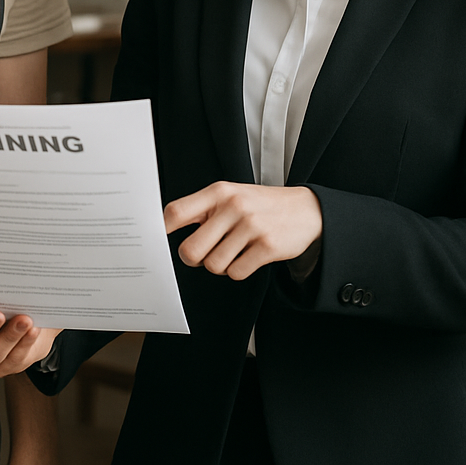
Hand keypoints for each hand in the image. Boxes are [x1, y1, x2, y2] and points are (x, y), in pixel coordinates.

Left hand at [164, 182, 321, 280]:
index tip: (160, 240)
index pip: (176, 212)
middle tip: (204, 253)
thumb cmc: (258, 205)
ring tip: (232, 251)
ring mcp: (251, 226)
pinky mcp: (268, 246)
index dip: (163, 230)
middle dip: (194, 258)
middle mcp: (233, 206)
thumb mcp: (230, 196)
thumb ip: (202, 209)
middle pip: (191, 250)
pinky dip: (238, 270)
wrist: (305, 210)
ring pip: (213, 265)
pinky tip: (248, 256)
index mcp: (219, 192)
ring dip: (219, 265)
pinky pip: (236, 272)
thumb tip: (166, 228)